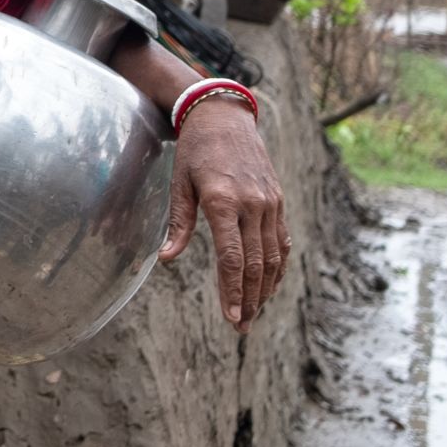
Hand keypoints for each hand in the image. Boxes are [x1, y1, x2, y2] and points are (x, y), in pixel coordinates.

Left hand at [160, 97, 288, 330]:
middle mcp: (252, 205)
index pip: (232, 257)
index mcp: (223, 201)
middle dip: (249, 300)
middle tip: (241, 328)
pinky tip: (269, 287)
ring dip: (265, 290)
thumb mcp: (179, 184)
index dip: (233, 291)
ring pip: (272, 257)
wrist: (224, 118)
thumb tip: (165, 260)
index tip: (231, 317)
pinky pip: (281, 242)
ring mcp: (269, 204)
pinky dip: (277, 268)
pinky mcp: (277, 202)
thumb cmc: (195, 151)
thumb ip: (178, 224)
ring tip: (253, 315)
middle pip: (255, 264)